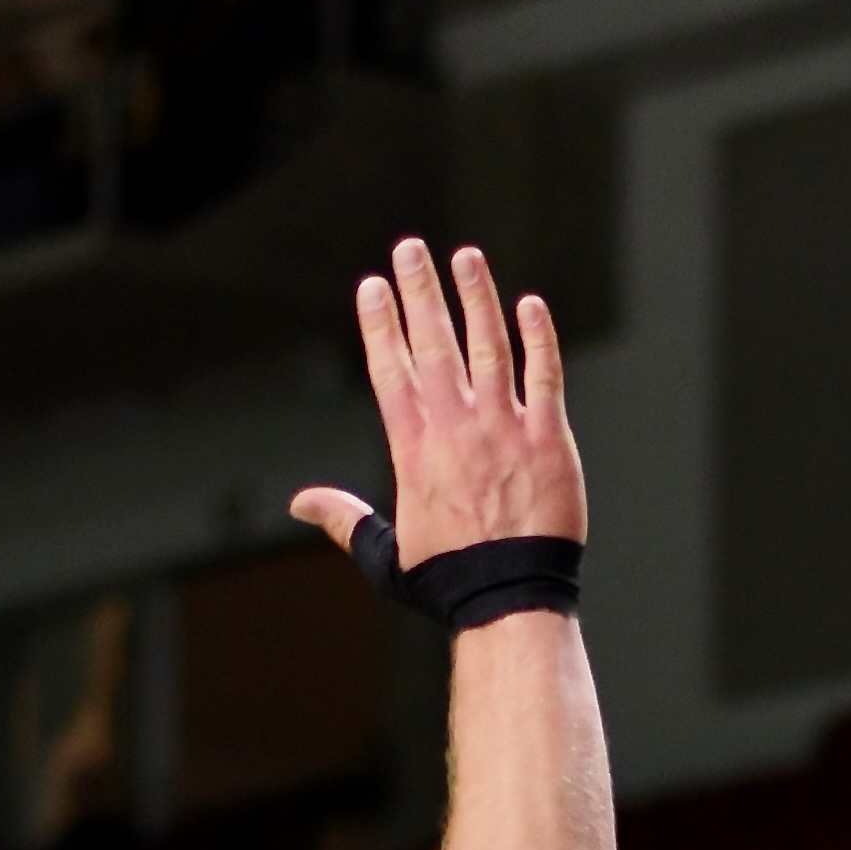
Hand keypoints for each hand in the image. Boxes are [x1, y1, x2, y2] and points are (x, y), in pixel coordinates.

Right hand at [288, 239, 582, 574]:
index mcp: (414, 448)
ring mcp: (504, 428)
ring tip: (465, 257)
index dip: (380, 324)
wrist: (510, 600)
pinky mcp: (550, 439)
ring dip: (475, 297)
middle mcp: (456, 426)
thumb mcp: (384, 552)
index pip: (391, 369)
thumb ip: (344, 518)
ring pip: (488, 346)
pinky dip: (538, 339)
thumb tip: (300, 503)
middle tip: (409, 249)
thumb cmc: (448, 580)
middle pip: (433, 343)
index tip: (372, 286)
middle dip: (419, 292)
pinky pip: (544, 376)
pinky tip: (530, 304)